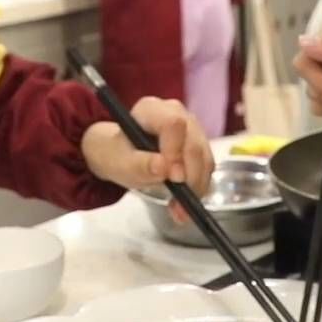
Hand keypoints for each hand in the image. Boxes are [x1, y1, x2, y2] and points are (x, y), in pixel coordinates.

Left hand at [81, 96, 213, 195]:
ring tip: (178, 211)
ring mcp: (191, 129)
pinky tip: (182, 206)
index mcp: (152, 110)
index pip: (174, 124)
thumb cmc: (116, 154)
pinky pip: (205, 168)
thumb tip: (164, 167)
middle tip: (178, 202)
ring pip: (204, 157)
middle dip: (190, 176)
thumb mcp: (119, 162)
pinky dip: (197, 189)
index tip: (172, 178)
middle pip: (194, 142)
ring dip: (195, 187)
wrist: (120, 156)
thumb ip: (139, 164)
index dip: (176, 151)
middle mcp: (177, 114)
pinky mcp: (198, 147)